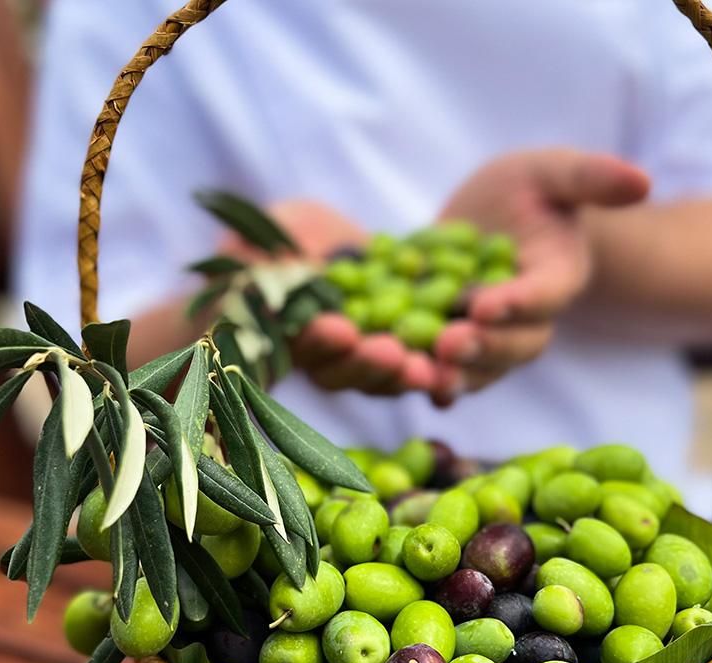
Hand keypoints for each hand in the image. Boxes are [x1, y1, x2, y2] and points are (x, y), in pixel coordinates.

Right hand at [222, 200, 437, 394]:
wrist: (311, 244)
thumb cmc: (267, 242)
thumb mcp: (255, 238)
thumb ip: (249, 259)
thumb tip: (249, 272)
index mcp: (284, 336)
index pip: (299, 345)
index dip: (318, 339)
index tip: (338, 328)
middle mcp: (325, 359)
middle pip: (346, 371)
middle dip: (370, 364)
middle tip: (393, 354)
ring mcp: (364, 357)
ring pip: (386, 374)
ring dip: (409, 373)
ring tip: (433, 367)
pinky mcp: (404, 345)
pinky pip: (423, 360)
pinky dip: (442, 365)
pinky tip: (461, 361)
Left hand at [429, 149, 649, 402]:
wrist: (490, 217)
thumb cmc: (531, 190)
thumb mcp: (554, 172)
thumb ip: (591, 177)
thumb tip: (640, 180)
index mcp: (558, 278)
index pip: (545, 296)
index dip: (519, 302)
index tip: (486, 302)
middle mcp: (527, 321)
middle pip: (513, 345)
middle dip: (483, 347)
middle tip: (449, 343)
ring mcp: (489, 338)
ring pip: (478, 369)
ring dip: (451, 375)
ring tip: (422, 374)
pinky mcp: (451, 344)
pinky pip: (442, 371)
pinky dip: (423, 380)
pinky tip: (401, 381)